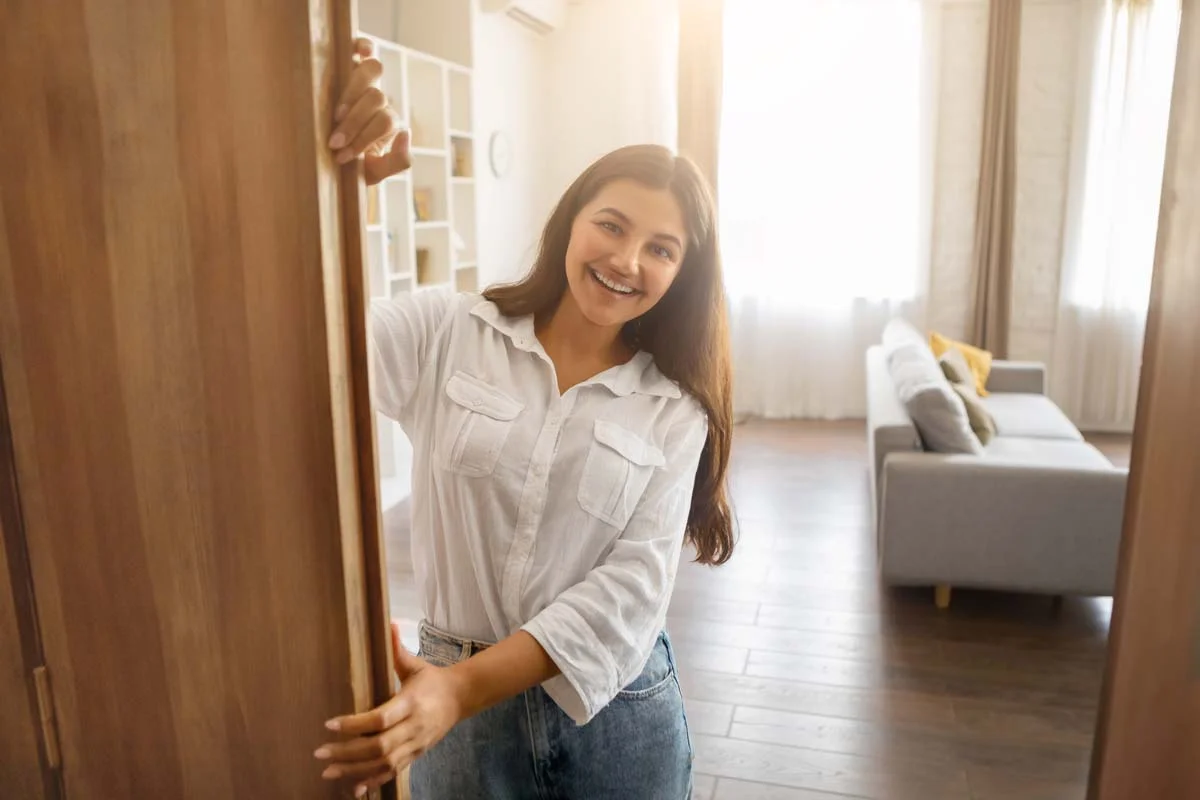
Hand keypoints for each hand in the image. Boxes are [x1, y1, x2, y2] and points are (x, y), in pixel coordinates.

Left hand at [314, 621, 464, 795]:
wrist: (460, 699)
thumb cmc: (433, 680)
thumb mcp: (416, 665)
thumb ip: (397, 650)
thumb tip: (387, 624)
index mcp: (412, 703)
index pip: (380, 718)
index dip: (355, 724)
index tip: (329, 724)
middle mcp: (414, 727)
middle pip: (379, 746)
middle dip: (348, 752)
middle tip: (320, 752)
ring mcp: (415, 744)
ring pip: (384, 763)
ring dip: (354, 770)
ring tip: (328, 771)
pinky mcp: (416, 755)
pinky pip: (393, 772)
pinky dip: (373, 781)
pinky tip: (354, 788)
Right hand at [330, 37, 410, 184]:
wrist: (332, 160)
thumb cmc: (354, 164)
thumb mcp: (377, 172)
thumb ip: (399, 160)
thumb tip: (406, 133)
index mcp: (387, 122)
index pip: (384, 122)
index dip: (363, 138)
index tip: (341, 157)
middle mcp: (379, 100)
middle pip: (376, 97)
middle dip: (355, 123)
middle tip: (334, 142)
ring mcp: (366, 81)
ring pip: (372, 70)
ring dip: (353, 92)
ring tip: (336, 114)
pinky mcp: (350, 65)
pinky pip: (365, 47)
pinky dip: (363, 46)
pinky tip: (355, 52)